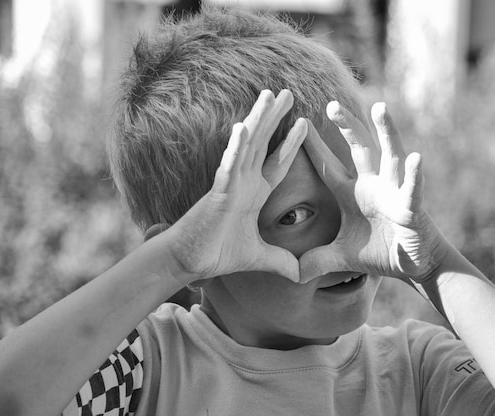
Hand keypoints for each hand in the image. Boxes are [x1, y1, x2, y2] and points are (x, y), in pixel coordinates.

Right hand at [164, 90, 305, 283]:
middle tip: (288, 92)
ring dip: (259, 119)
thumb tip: (301, 274)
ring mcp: (231, 183)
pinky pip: (229, 165)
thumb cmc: (218, 253)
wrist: (191, 262)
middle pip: (264, 143)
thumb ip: (280, 261)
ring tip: (271, 94)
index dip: (290, 143)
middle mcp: (243, 182)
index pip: (276, 162)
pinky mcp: (218, 192)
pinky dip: (236, 146)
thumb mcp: (259, 258)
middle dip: (276, 118)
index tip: (304, 122)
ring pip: (247, 144)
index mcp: (254, 193)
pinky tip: (243, 127)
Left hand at [299, 101, 446, 282]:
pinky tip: (415, 157)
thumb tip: (293, 273)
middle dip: (347, 126)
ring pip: (390, 155)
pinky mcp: (412, 207)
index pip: (328, 166)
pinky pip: (412, 189)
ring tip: (379, 107)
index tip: (296, 125)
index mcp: (352, 193)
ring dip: (386, 132)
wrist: (414, 265)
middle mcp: (373, 185)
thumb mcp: (341, 258)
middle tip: (331, 104)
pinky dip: (414, 175)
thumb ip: (317, 261)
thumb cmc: (380, 253)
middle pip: (359, 148)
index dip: (313, 147)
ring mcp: (394, 192)